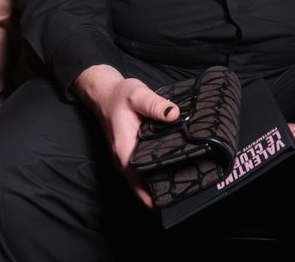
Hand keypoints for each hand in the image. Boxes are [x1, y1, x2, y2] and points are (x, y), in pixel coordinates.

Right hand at [73, 65, 179, 207]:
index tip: (173, 200)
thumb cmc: (119, 95)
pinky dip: (159, 170)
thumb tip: (174, 114)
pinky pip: (146, 168)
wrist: (105, 93)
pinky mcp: (133, 152)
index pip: (138, 184)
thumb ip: (155, 104)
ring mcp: (128, 157)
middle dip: (163, 191)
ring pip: (145, 178)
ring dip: (162, 182)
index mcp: (124, 150)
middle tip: (189, 191)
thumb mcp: (137, 94)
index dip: (154, 196)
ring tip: (187, 182)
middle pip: (143, 186)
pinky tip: (177, 166)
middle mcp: (124, 159)